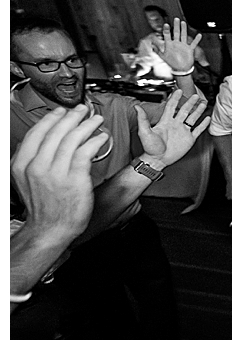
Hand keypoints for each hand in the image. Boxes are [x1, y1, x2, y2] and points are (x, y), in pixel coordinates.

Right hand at [10, 105, 107, 241]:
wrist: (51, 229)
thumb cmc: (44, 206)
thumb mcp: (26, 180)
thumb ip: (31, 160)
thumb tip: (40, 141)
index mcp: (22, 164)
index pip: (37, 133)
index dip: (52, 119)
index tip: (62, 111)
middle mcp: (36, 166)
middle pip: (56, 132)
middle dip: (72, 117)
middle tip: (83, 110)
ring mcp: (56, 173)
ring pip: (72, 140)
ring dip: (87, 126)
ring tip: (96, 120)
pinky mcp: (75, 180)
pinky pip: (86, 153)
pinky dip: (95, 141)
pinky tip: (102, 138)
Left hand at [135, 90, 209, 168]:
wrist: (157, 160)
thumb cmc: (150, 147)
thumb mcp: (144, 132)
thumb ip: (142, 119)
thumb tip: (137, 107)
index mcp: (166, 121)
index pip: (172, 106)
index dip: (175, 98)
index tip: (179, 90)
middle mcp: (175, 124)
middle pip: (184, 110)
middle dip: (190, 102)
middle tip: (195, 95)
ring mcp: (183, 131)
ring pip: (192, 118)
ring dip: (198, 111)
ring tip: (203, 104)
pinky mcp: (189, 139)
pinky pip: (198, 130)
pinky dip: (203, 124)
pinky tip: (207, 119)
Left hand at [153, 18, 202, 72]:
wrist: (181, 69)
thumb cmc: (172, 62)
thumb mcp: (163, 57)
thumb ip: (157, 51)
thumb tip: (151, 45)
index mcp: (170, 44)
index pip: (167, 35)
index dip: (166, 30)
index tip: (166, 25)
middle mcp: (177, 43)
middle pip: (176, 33)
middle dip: (176, 26)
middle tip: (176, 19)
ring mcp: (183, 45)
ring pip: (183, 35)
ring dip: (184, 29)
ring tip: (183, 23)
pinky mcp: (189, 49)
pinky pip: (193, 43)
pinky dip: (197, 40)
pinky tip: (199, 35)